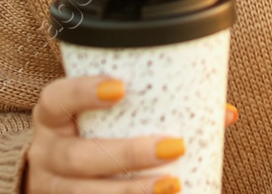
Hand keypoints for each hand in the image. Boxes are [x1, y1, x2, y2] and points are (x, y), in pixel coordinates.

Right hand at [22, 74, 238, 192]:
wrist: (56, 175)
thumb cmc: (93, 133)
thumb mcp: (107, 116)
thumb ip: (155, 108)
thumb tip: (225, 114)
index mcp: (53, 117)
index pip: (57, 98)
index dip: (84, 92)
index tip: (121, 88)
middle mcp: (46, 154)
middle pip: (79, 157)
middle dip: (128, 154)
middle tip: (174, 147)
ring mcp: (52, 189)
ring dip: (131, 191)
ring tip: (173, 185)